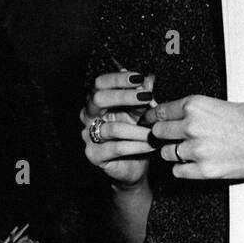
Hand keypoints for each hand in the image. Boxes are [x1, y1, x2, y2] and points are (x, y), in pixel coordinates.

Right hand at [80, 71, 155, 188]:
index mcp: (96, 101)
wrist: (134, 165)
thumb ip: (142, 96)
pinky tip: (151, 144)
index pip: (100, 83)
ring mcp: (88, 135)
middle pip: (98, 99)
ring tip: (155, 130)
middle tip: (146, 96)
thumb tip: (149, 78)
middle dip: (124, 96)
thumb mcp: (141, 112)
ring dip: (138, 129)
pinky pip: (117, 148)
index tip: (138, 77)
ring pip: (112, 128)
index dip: (118, 78)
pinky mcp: (94, 155)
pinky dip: (137, 146)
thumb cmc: (135, 134)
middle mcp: (88, 116)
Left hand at [145, 96, 243, 180]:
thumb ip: (196, 110)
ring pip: (166, 153)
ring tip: (190, 150)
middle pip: (157, 133)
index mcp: (195, 105)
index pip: (159, 112)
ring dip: (173, 152)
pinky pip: (178, 171)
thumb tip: (176, 114)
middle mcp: (192, 126)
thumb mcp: (221, 103)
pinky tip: (195, 163)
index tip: (148, 121)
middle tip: (170, 137)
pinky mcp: (205, 171)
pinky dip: (183, 168)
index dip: (151, 117)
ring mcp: (197, 150)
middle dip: (162, 135)